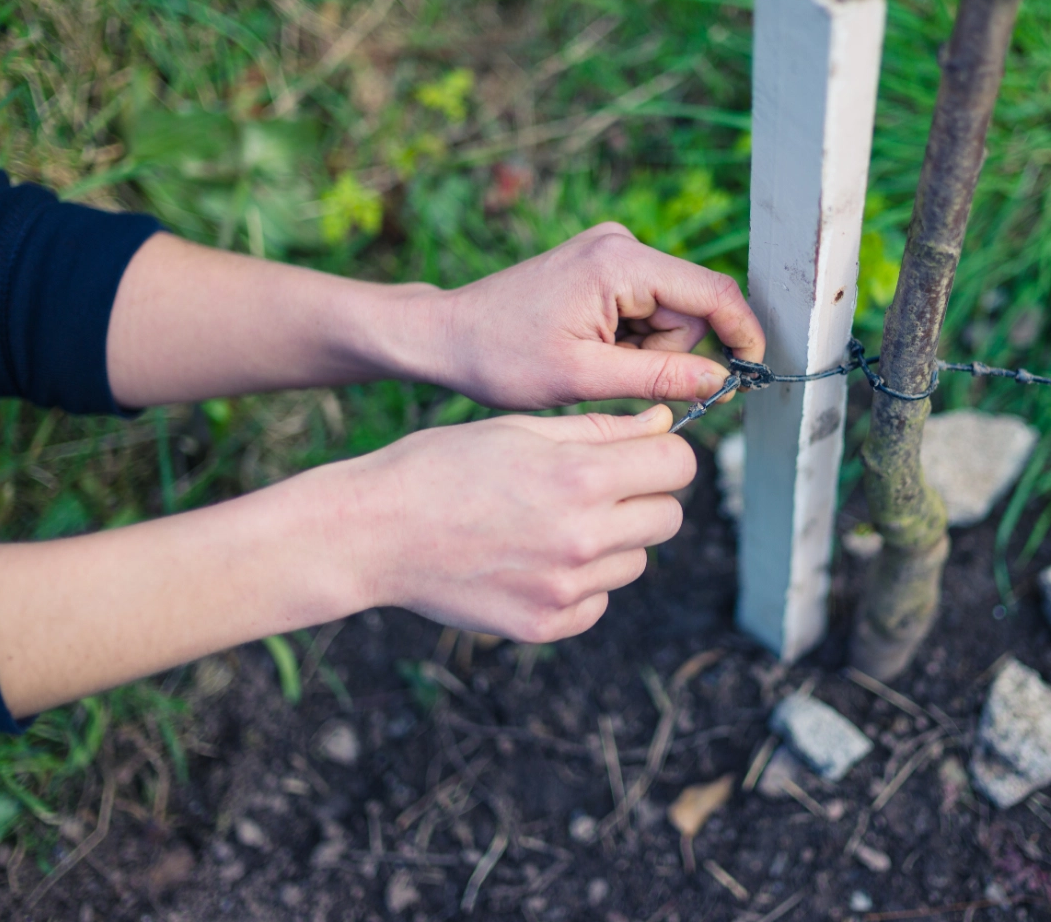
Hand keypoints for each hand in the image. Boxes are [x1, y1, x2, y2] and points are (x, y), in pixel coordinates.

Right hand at [294, 403, 691, 640]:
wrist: (372, 533)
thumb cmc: (441, 467)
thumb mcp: (520, 429)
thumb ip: (600, 431)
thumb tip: (661, 425)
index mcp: (581, 477)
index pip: (678, 465)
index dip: (663, 453)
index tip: (641, 454)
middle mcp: (583, 537)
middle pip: (669, 517)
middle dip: (644, 497)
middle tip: (597, 489)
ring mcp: (566, 589)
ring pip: (634, 561)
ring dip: (611, 542)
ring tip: (549, 524)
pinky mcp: (546, 625)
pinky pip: (598, 602)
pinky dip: (579, 585)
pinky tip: (531, 560)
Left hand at [406, 222, 765, 409]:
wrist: (447, 336)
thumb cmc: (502, 357)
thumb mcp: (584, 378)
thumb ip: (660, 378)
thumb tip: (721, 381)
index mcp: (619, 263)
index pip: (712, 293)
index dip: (742, 334)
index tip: (753, 373)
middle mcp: (621, 244)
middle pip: (692, 307)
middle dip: (673, 351)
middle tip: (620, 377)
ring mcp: (611, 251)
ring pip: (671, 312)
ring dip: (649, 349)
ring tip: (595, 363)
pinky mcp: (603, 265)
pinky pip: (647, 307)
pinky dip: (633, 338)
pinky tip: (593, 349)